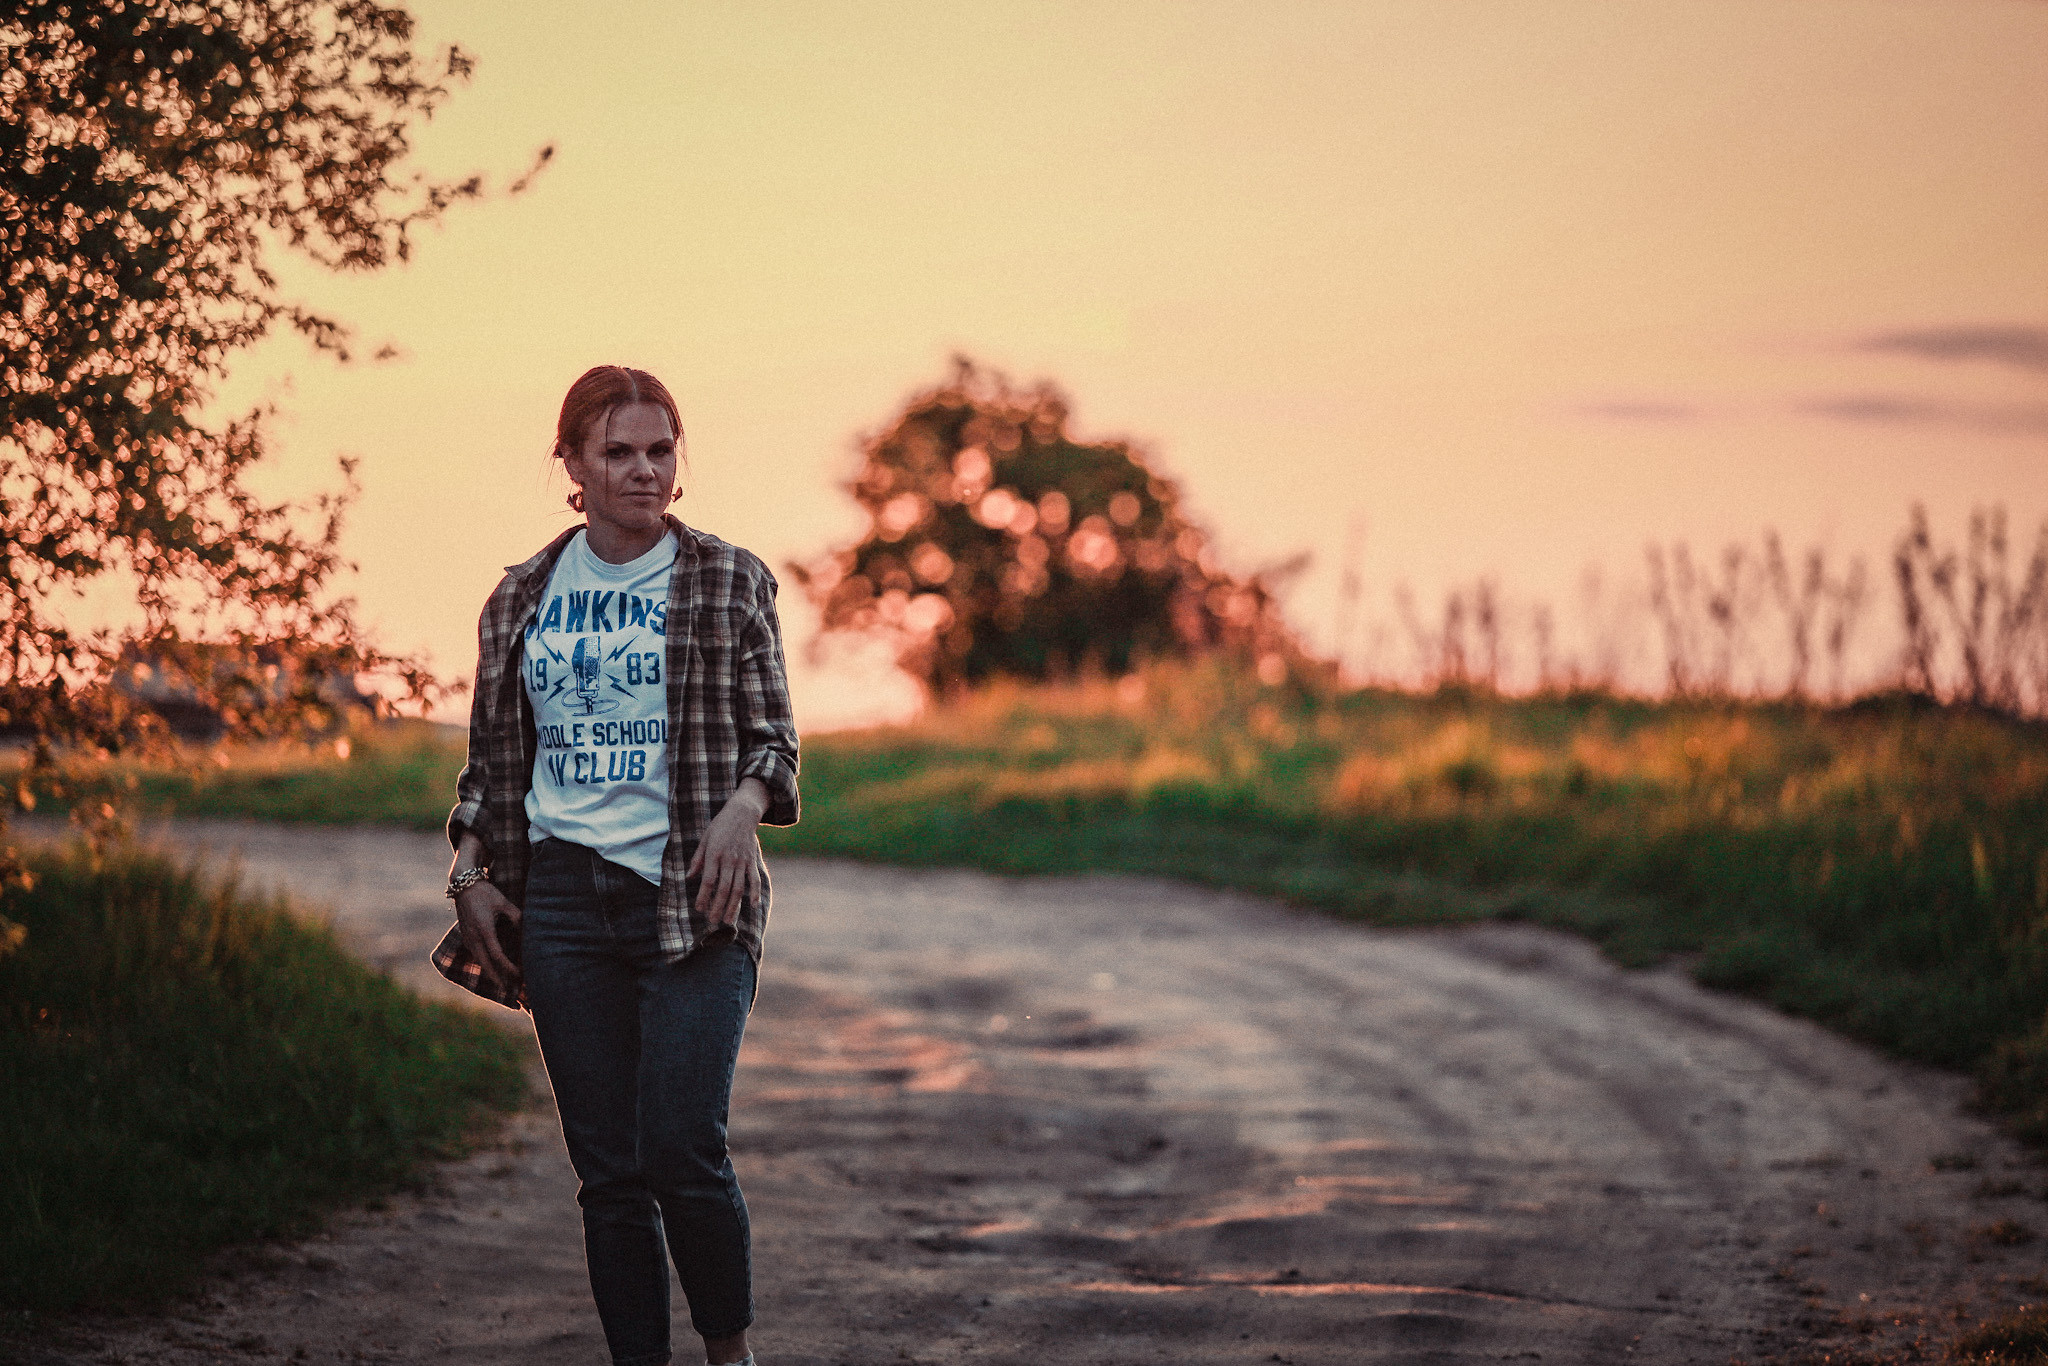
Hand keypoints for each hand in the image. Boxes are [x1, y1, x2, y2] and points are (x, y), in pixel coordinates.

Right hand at [454, 878, 522, 994]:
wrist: (463, 885)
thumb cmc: (486, 893)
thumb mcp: (503, 902)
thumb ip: (517, 917)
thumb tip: (529, 929)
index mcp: (484, 930)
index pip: (497, 955)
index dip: (509, 968)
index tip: (519, 975)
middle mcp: (474, 938)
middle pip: (486, 965)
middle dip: (499, 980)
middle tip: (511, 992)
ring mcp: (468, 938)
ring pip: (480, 962)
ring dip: (492, 975)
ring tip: (504, 987)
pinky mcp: (466, 937)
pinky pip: (476, 956)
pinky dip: (485, 966)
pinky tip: (493, 972)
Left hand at [688, 778, 767, 933]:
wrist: (742, 813)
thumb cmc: (720, 826)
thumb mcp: (704, 839)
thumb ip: (697, 860)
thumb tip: (688, 878)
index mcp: (714, 854)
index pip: (708, 880)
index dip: (704, 896)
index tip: (699, 909)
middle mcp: (729, 859)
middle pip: (724, 888)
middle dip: (717, 906)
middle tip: (713, 921)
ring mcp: (742, 861)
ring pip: (739, 887)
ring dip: (733, 905)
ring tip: (728, 920)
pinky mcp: (752, 861)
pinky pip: (755, 879)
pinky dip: (755, 892)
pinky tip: (753, 905)